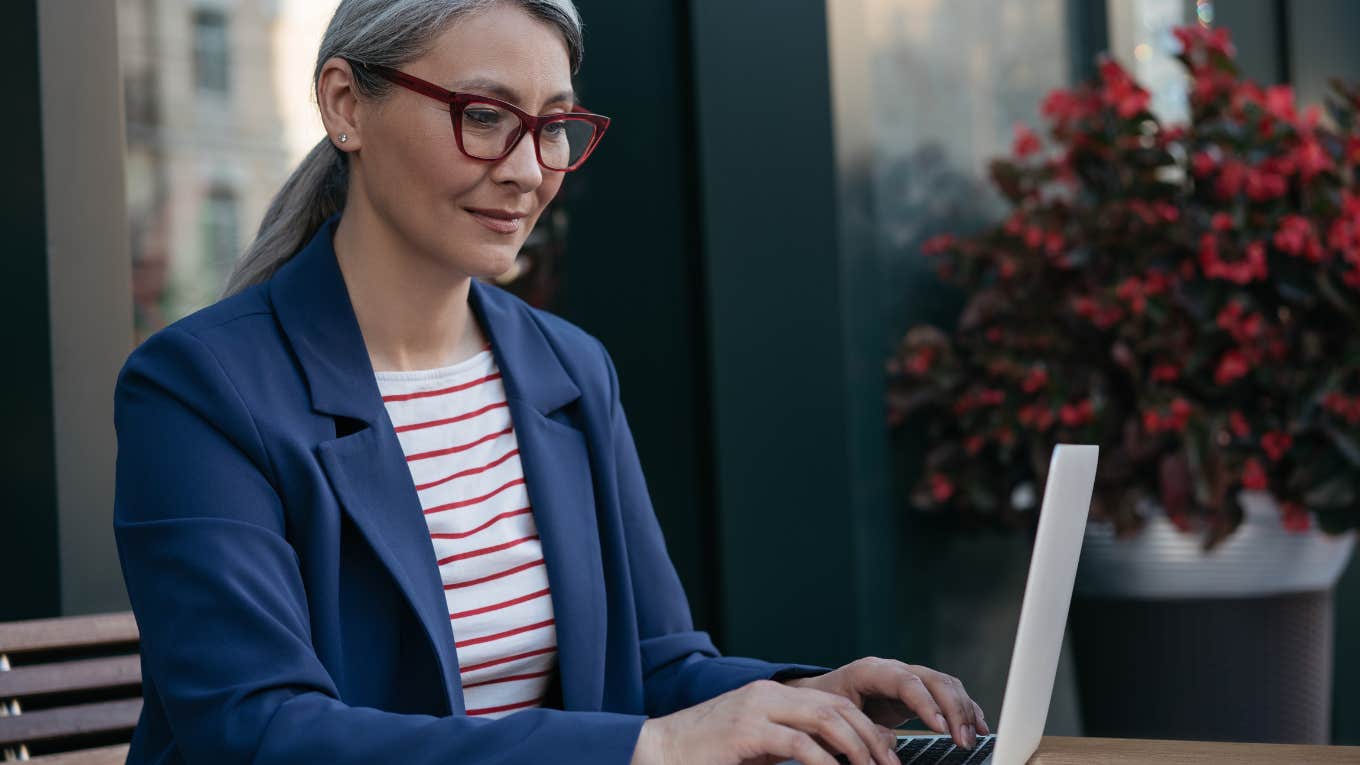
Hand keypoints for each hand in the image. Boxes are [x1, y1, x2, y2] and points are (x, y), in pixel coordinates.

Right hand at [629, 678, 899, 764]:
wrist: (657, 751)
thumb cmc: (704, 755)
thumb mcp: (754, 747)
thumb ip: (788, 746)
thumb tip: (828, 761)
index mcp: (772, 694)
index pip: (833, 702)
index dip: (865, 728)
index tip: (886, 754)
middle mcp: (768, 694)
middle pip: (837, 708)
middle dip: (870, 740)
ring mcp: (757, 709)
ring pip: (826, 720)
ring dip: (857, 750)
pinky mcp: (747, 731)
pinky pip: (799, 745)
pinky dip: (825, 763)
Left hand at [781, 657, 988, 749]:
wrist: (818, 695)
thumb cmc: (823, 705)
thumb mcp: (835, 716)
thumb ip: (862, 728)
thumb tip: (889, 744)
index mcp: (869, 670)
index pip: (905, 681)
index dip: (925, 703)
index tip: (940, 728)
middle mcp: (893, 668)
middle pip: (933, 679)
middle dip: (953, 709)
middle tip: (962, 740)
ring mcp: (907, 676)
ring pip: (946, 684)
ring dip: (963, 711)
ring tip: (971, 739)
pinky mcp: (918, 690)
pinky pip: (948, 693)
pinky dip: (966, 709)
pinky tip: (979, 728)